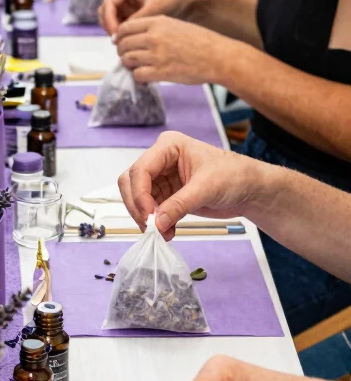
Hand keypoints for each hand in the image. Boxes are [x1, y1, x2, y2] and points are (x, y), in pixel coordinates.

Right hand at [99, 0, 192, 35]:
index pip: (109, 2)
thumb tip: (117, 35)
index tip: (115, 34)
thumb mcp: (154, 8)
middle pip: (105, 11)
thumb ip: (135, 20)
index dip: (108, 19)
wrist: (186, 1)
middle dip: (109, 25)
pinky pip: (118, 24)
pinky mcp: (129, 13)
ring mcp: (125, 3)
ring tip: (123, 41)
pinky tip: (128, 40)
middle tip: (117, 40)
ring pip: (109, 19)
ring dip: (113, 30)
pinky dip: (120, 32)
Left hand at [116, 15, 229, 85]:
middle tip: (127, 56)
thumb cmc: (200, 41)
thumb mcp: (176, 25)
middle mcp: (154, 37)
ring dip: (129, 64)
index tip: (120, 42)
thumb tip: (134, 38)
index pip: (126, 27)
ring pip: (128, 59)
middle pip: (123, 44)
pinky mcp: (160, 72)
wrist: (217, 56)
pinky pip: (137, 74)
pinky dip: (139, 76)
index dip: (119, 36)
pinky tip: (146, 74)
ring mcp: (156, 55)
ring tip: (137, 66)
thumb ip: (154, 29)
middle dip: (122, 51)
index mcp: (158, 22)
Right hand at [118, 130, 264, 237]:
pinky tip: (168, 233)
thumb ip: (178, 205)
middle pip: (132, 183)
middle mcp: (160, 161)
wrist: (249, 190)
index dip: (139, 194)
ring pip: (138, 199)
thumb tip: (156, 224)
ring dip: (146, 219)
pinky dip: (156, 224)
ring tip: (163, 234)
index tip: (149, 216)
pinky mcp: (166, 196)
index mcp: (168, 147)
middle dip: (138, 206)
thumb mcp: (206, 188)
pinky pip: (151, 211)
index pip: (140, 169)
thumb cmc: (234, 176)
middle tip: (150, 227)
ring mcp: (162, 179)